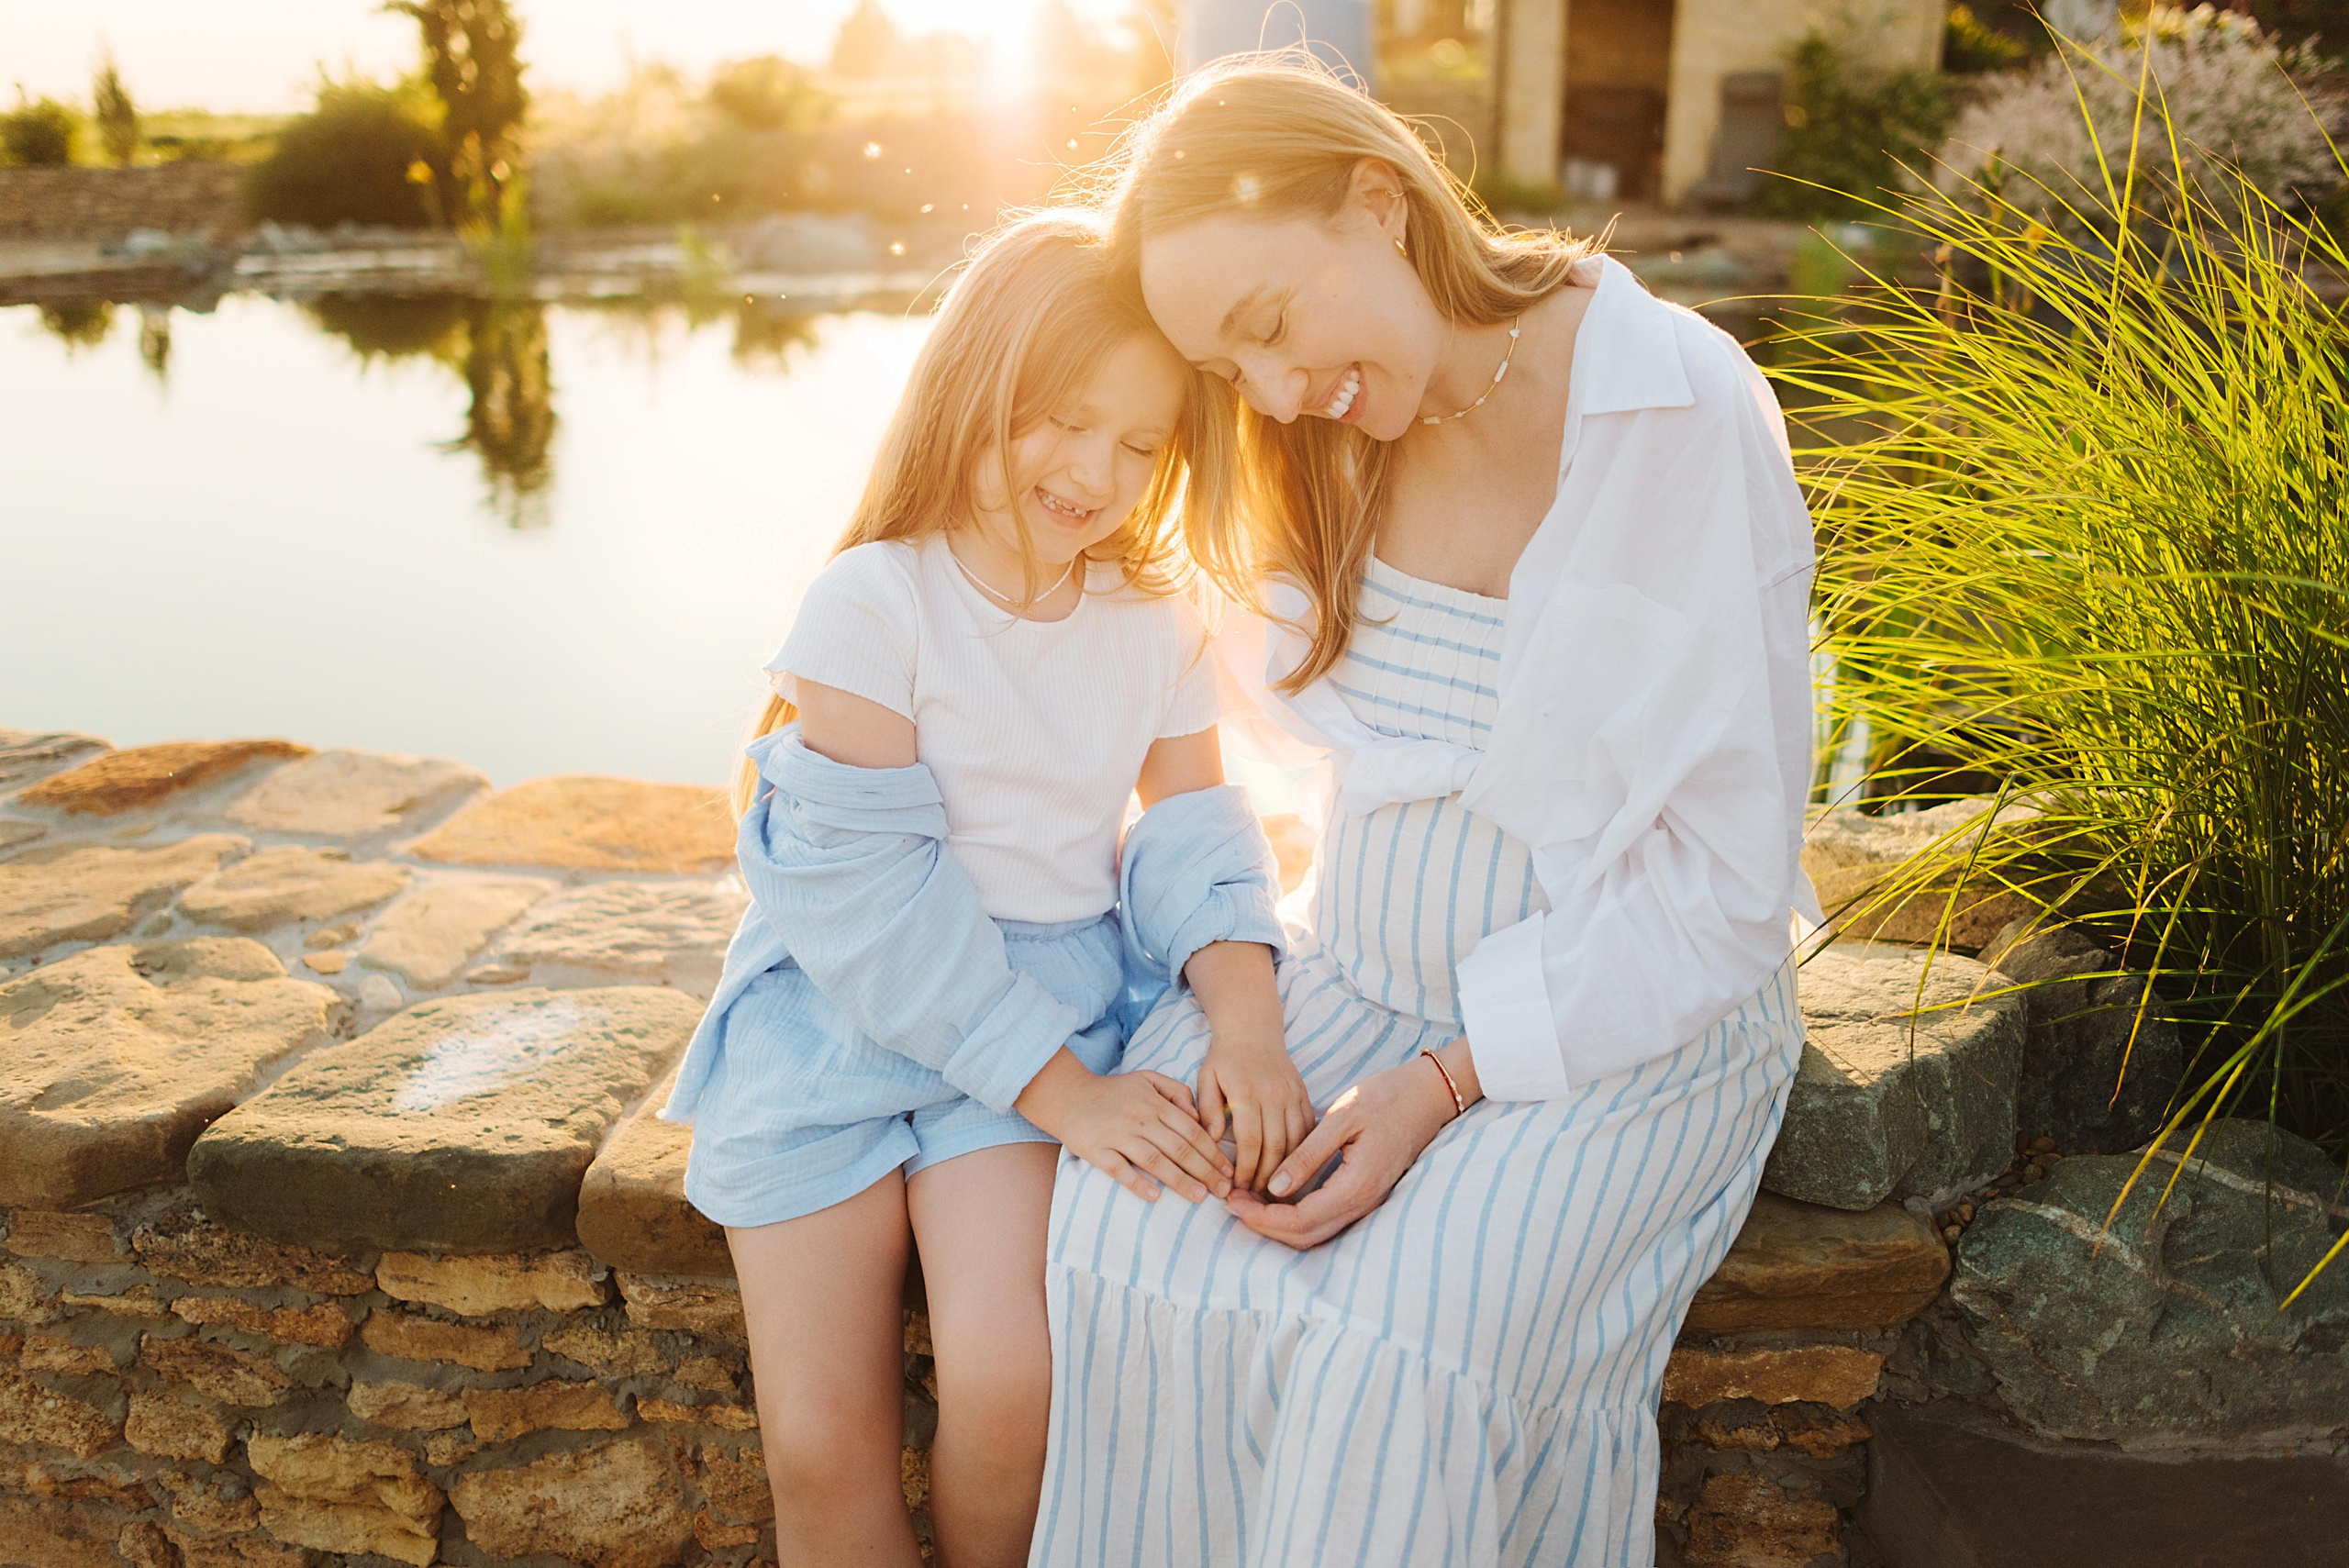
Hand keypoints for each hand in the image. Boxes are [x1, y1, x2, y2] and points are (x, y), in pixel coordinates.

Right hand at [1016, 1048, 1234, 1203]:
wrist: (1068, 1095)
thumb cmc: (1113, 1091)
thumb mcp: (1148, 1079)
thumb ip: (1176, 1091)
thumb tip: (1198, 1116)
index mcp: (1156, 1104)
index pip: (1193, 1131)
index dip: (1214, 1152)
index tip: (1229, 1171)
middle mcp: (1141, 1119)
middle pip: (1180, 1148)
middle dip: (1205, 1171)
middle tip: (1223, 1191)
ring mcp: (1119, 1135)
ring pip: (1155, 1160)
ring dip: (1180, 1180)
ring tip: (1199, 1196)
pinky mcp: (1098, 1150)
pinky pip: (1120, 1170)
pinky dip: (1137, 1183)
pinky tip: (1154, 1196)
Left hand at [1196, 1028, 1314, 1192]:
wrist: (1252, 1029)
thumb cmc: (1224, 1058)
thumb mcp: (1206, 1078)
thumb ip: (1207, 1109)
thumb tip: (1211, 1139)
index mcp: (1247, 1092)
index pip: (1250, 1142)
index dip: (1246, 1170)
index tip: (1238, 1189)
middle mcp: (1274, 1094)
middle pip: (1276, 1146)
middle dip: (1266, 1177)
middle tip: (1256, 1198)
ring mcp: (1292, 1094)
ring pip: (1296, 1141)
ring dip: (1286, 1169)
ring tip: (1273, 1189)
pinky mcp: (1304, 1094)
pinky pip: (1308, 1129)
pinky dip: (1303, 1151)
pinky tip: (1293, 1168)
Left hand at [1224, 1053, 1459, 1248]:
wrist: (1428, 1095)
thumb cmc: (1386, 1098)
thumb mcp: (1341, 1118)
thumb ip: (1308, 1156)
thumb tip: (1275, 1187)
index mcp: (1356, 1185)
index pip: (1299, 1219)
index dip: (1261, 1216)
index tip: (1231, 1201)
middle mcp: (1363, 1202)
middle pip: (1305, 1236)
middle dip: (1264, 1226)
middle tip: (1231, 1203)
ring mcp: (1367, 1202)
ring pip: (1316, 1233)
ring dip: (1279, 1224)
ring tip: (1247, 1200)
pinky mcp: (1366, 1194)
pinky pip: (1326, 1219)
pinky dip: (1296, 1216)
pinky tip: (1276, 1195)